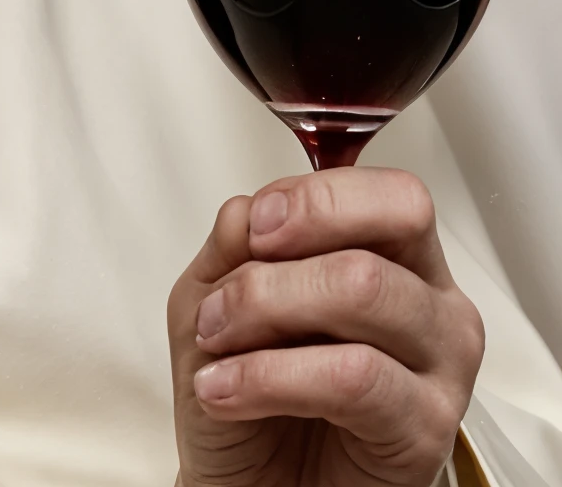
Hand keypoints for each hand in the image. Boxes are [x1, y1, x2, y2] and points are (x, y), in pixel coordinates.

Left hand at [170, 168, 483, 486]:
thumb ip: (232, 243)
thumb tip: (247, 211)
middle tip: (222, 302)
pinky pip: (353, 378)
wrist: (250, 480)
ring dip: (263, 311)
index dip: (319, 199)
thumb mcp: (216, 294)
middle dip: (275, 264)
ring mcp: (440, 368)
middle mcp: (430, 303)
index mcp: (392, 255)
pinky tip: (228, 389)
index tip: (257, 227)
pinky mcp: (427, 430)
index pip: (390, 196)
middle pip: (379, 236)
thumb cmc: (246, 381)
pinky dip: (269, 377)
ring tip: (215, 346)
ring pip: (365, 292)